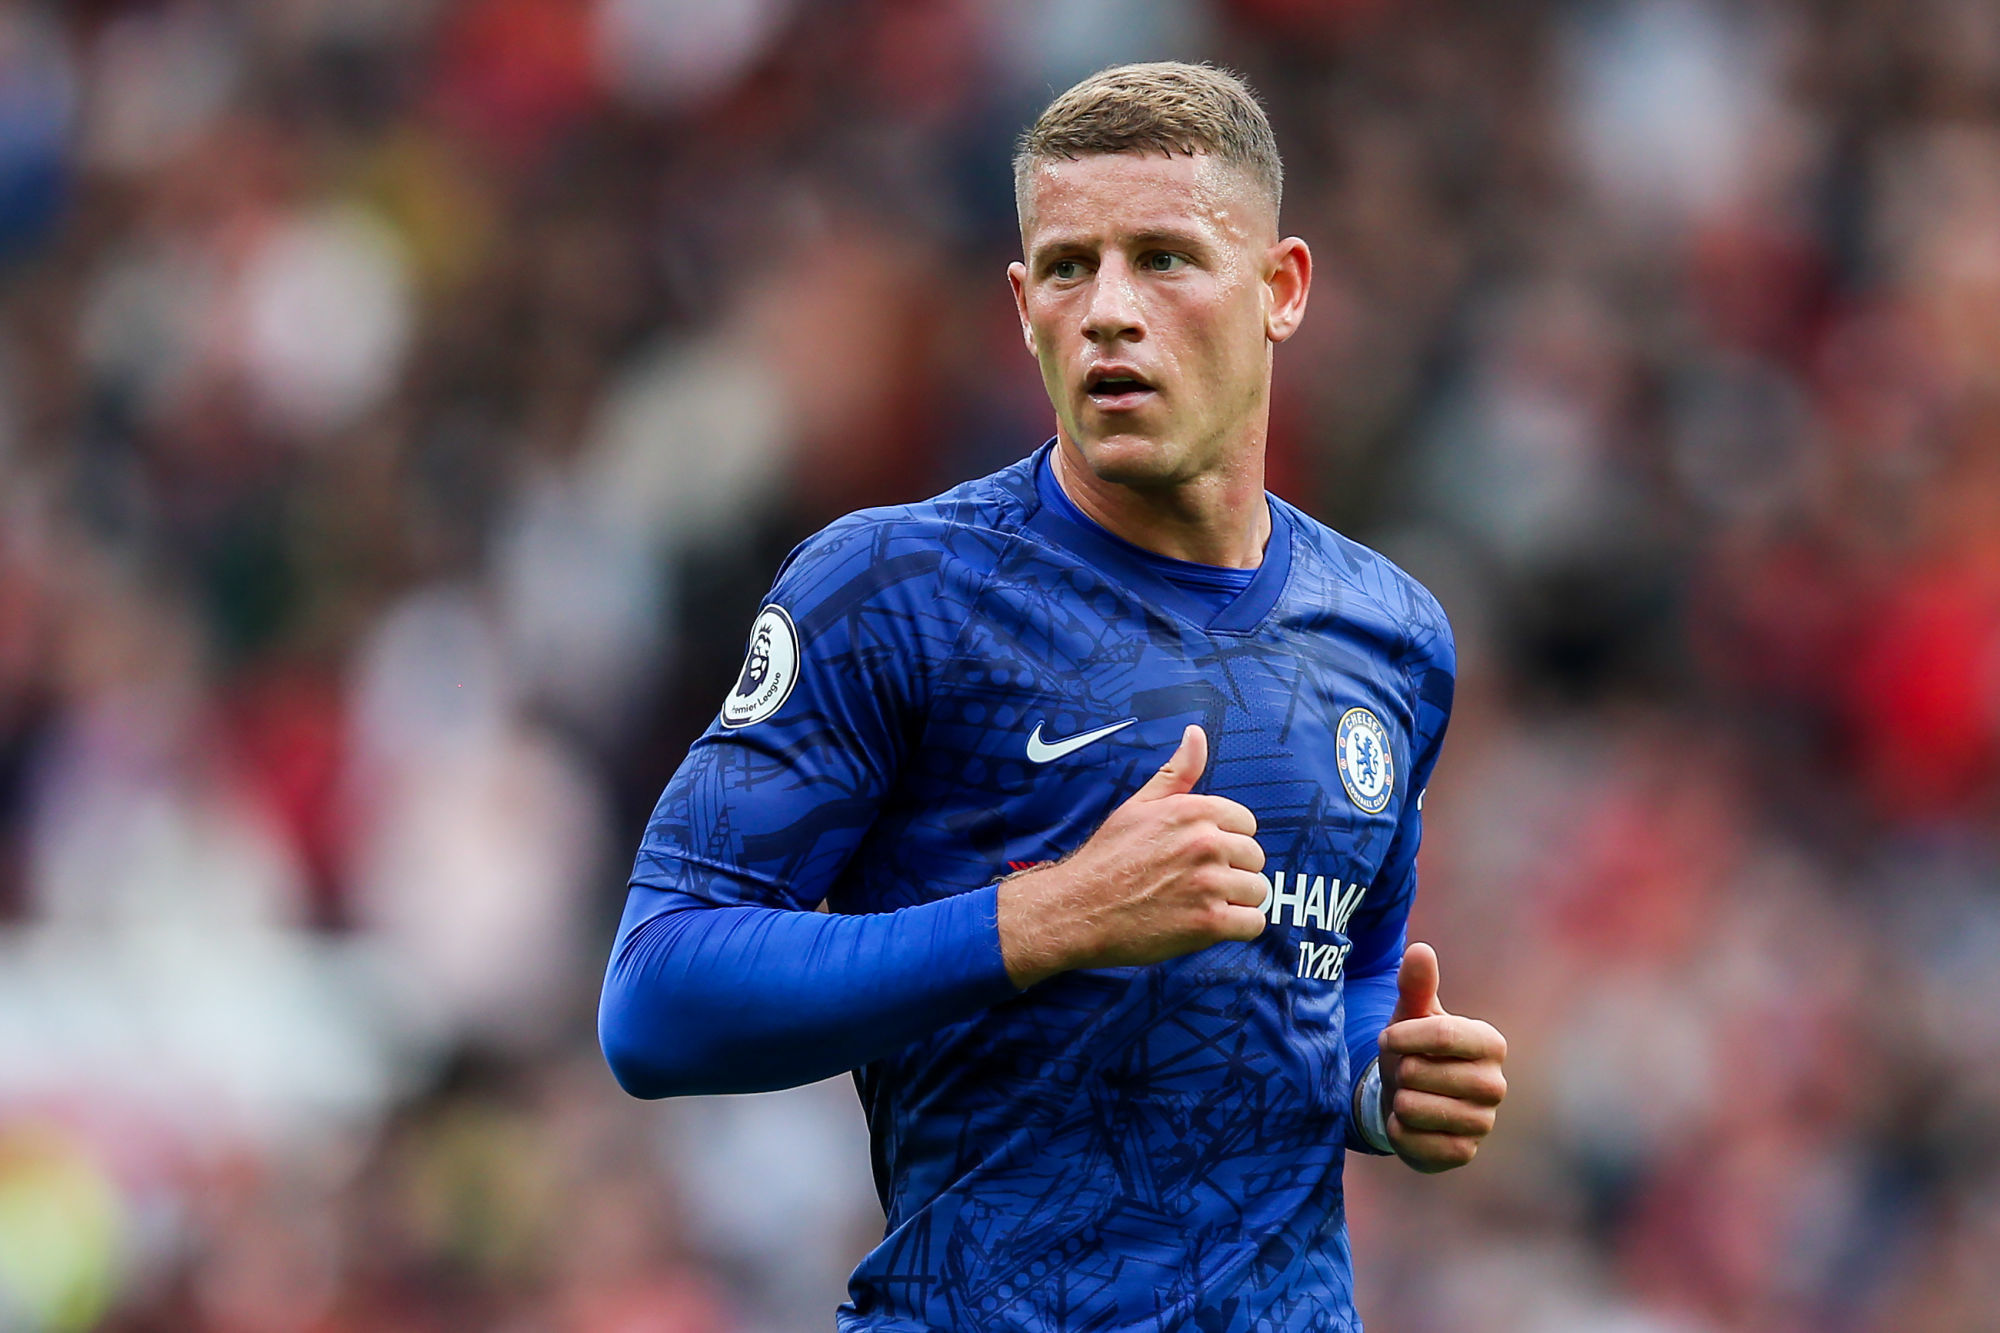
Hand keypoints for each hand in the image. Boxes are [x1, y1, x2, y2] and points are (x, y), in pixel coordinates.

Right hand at [997, 725, 1268, 987]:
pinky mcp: (1209, 923)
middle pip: (1255, 858)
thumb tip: (1197, 733)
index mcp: (1194, 811)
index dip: (1227, 841)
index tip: (1200, 856)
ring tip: (1200, 903)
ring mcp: (1209, 884)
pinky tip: (1208, 924)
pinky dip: (1237, 927)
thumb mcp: (1139, 805)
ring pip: (1257, 891)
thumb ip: (1177, 771)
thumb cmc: (1107, 857)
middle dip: (1233, 872)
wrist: (1077, 909)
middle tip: (1197, 883)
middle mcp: (1206, 843)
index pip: (1247, 824)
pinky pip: (1254, 923)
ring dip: (1235, 901)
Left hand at [1379, 942, 1506, 1171]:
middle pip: (1422, 1072)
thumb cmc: (1413, 1048)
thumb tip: (1421, 949)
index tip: (1387, 1038)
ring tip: (1407, 1094)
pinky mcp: (1463, 1153)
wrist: (1409, 1097)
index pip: (1444, 1035)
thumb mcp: (1411, 1014)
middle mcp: (1495, 1083)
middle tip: (1405, 1071)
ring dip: (1397, 1100)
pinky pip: (1415, 1141)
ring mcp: (1483, 1122)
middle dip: (1399, 1070)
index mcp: (1489, 1042)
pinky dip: (1399, 1131)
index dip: (1403, 1036)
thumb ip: (1416, 984)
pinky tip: (1408, 1122)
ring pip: (1414, 1107)